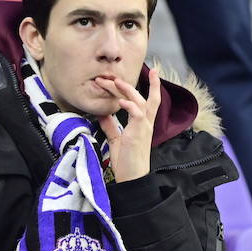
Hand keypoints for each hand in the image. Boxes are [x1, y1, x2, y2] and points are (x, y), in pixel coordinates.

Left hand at [95, 66, 160, 183]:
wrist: (132, 179)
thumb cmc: (126, 162)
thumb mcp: (116, 140)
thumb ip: (110, 126)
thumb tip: (102, 113)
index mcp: (143, 124)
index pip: (148, 101)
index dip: (150, 86)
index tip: (149, 71)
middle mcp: (146, 123)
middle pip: (146, 97)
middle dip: (133, 83)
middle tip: (115, 74)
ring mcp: (143, 128)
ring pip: (141, 101)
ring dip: (127, 90)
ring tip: (115, 81)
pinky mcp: (138, 134)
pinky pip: (137, 114)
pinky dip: (129, 105)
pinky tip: (119, 101)